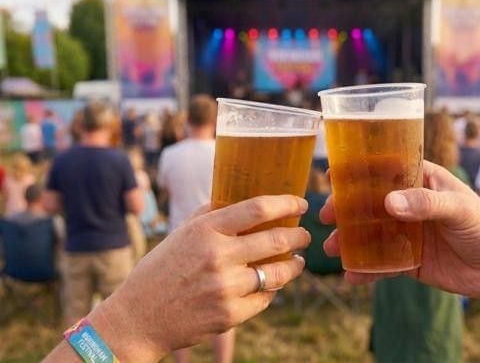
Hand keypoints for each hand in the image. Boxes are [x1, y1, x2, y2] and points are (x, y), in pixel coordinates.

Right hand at [89, 195, 310, 361]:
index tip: (300, 203)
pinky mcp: (230, 315)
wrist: (138, 318)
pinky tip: (270, 285)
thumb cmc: (160, 271)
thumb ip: (210, 215)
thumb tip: (241, 199)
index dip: (286, 203)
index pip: (257, 209)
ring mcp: (225, 288)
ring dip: (294, 265)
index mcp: (205, 230)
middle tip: (303, 235)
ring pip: (278, 273)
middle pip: (276, 240)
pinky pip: (265, 298)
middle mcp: (217, 256)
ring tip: (297, 261)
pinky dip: (271, 290)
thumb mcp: (180, 234)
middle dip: (298, 236)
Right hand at [321, 161, 479, 305]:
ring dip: (350, 240)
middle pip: (369, 203)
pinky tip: (352, 276)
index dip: (358, 172)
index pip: (384, 170)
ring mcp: (407, 233)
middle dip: (345, 209)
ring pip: (371, 234)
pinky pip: (382, 263)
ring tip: (332, 248)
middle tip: (326, 216)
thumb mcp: (459, 208)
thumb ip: (426, 204)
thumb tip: (388, 204)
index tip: (334, 177)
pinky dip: (367, 270)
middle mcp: (409, 204)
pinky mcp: (409, 260)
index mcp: (421, 181)